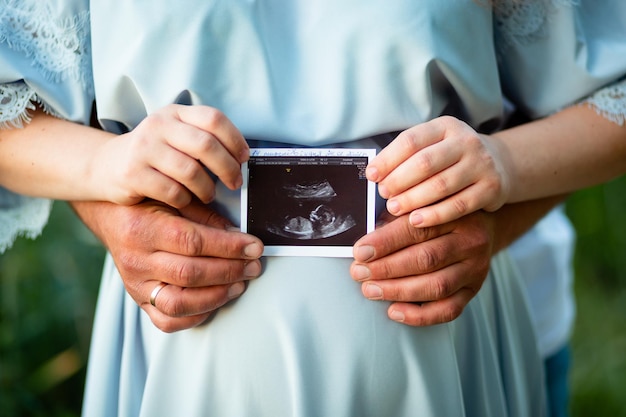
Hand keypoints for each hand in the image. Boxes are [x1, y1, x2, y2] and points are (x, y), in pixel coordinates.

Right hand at [72, 199, 262, 331]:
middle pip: (190, 274)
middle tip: (253, 265)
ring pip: (179, 302)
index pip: (192, 242)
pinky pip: (168, 321)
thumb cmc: (147, 205)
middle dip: (230, 270)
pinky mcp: (138, 301)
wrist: (111, 217)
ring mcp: (135, 284)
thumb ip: (205, 216)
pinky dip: (197, 314)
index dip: (229, 246)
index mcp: (142, 228)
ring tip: (240, 283)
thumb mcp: (174, 199)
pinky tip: (217, 299)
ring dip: (218, 294)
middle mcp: (135, 260)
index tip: (254, 246)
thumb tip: (239, 237)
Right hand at [93, 104, 248, 207]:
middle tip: (235, 183)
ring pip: (191, 171)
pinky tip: (184, 200)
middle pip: (206, 145)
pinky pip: (172, 191)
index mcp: (175, 113)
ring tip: (209, 195)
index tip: (243, 158)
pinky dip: (185, 200)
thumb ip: (204, 140)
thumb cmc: (153, 154)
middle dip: (227, 168)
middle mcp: (158, 126)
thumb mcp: (176, 136)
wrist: (106, 164)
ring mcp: (144, 149)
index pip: (213, 119)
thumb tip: (242, 160)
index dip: (235, 139)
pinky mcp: (133, 173)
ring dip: (207, 188)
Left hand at [349, 210, 494, 325]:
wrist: (478, 226)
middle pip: (426, 259)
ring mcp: (475, 269)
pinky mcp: (472, 291)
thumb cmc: (437, 216)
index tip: (360, 251)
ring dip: (398, 291)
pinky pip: (448, 310)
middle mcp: (470, 241)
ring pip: (436, 286)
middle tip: (359, 272)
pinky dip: (419, 315)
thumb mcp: (419, 207)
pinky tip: (394, 311)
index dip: (385, 242)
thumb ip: (395, 219)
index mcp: (455, 214)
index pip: (416, 229)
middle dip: (386, 268)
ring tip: (370, 290)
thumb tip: (364, 244)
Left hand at [366, 116, 511, 227]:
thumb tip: (373, 173)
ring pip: (441, 185)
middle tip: (383, 194)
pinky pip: (458, 205)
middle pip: (425, 163)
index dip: (388, 159)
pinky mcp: (491, 188)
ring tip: (394, 208)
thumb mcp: (433, 146)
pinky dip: (434, 215)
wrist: (499, 165)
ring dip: (412, 199)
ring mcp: (481, 164)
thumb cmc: (452, 158)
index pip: (411, 141)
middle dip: (398, 181)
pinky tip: (416, 221)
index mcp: (445, 127)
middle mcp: (466, 141)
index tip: (371, 175)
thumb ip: (407, 156)